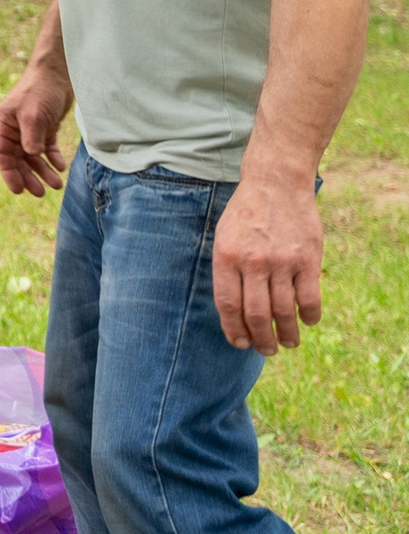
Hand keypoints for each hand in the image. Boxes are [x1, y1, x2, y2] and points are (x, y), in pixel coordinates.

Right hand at [0, 67, 71, 196]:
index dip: (8, 173)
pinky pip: (47, 149)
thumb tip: (32, 156)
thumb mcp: (34, 114)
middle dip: (28, 176)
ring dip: (43, 171)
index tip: (18, 190)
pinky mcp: (45, 128)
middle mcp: (13, 129)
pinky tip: (60, 167)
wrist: (58, 74)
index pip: (1, 154)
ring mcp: (29, 129)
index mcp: (3, 124)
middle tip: (40, 193)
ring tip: (56, 184)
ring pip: (33, 157)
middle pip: (18, 159)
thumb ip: (31, 137)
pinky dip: (53, 159)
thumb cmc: (41, 91)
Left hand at [213, 173, 321, 353]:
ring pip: (284, 311)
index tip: (240, 343)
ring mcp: (282, 261)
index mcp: (226, 257)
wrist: (275, 183)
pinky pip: (310, 298)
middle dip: (261, 339)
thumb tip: (233, 311)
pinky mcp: (308, 260)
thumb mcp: (223, 237)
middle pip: (257, 314)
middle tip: (266, 350)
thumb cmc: (245, 214)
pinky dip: (310, 316)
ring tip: (288, 342)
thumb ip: (227, 271)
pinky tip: (308, 321)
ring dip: (287, 334)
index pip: (228, 305)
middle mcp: (253, 262)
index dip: (234, 329)